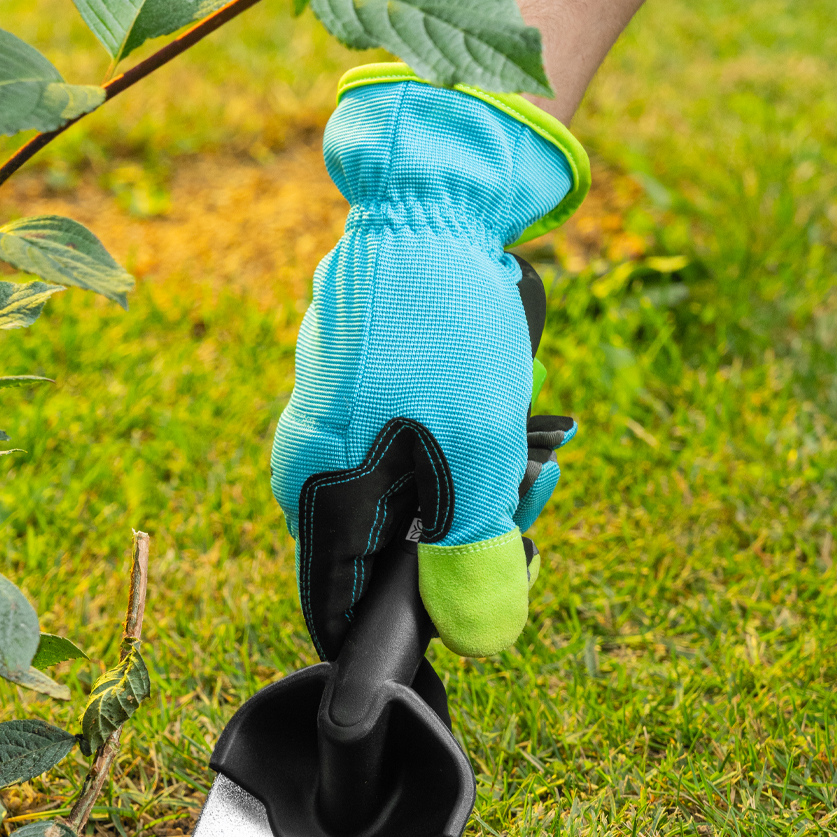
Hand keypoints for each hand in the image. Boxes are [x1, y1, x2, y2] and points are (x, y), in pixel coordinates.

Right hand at [272, 65, 588, 659]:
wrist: (433, 196)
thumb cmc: (442, 330)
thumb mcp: (476, 458)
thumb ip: (474, 559)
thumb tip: (481, 639)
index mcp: (317, 494)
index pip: (338, 604)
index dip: (400, 628)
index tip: (463, 615)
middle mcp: (310, 465)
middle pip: (387, 549)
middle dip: (466, 539)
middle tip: (525, 501)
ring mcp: (333, 421)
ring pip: (410, 495)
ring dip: (476, 485)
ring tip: (526, 443)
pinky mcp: (362, 384)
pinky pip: (412, 443)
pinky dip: (460, 439)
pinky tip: (500, 403)